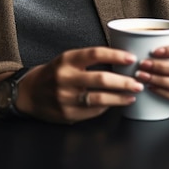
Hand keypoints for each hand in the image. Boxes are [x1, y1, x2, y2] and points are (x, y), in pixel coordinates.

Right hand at [16, 46, 144, 123]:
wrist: (30, 93)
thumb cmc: (54, 73)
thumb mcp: (67, 59)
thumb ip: (89, 60)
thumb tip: (120, 62)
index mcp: (67, 60)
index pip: (95, 54)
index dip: (115, 55)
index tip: (131, 58)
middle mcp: (65, 78)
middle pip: (101, 78)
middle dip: (124, 81)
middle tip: (138, 82)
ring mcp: (66, 98)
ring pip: (99, 98)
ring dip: (120, 97)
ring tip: (132, 95)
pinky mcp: (68, 114)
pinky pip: (93, 111)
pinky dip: (107, 107)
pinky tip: (116, 103)